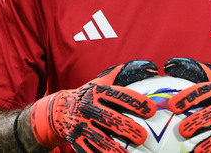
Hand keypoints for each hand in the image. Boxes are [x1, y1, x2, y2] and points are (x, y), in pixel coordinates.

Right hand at [30, 60, 158, 151]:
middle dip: (128, 128)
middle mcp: (90, 107)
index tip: (152, 110)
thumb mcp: (100, 82)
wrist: (58, 110)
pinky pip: (88, 150)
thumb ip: (119, 73)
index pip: (120, 96)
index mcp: (98, 92)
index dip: (137, 102)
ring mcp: (82, 124)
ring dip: (114, 148)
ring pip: (100, 138)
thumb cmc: (87, 94)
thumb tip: (147, 65)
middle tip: (142, 136)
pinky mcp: (75, 139)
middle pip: (111, 119)